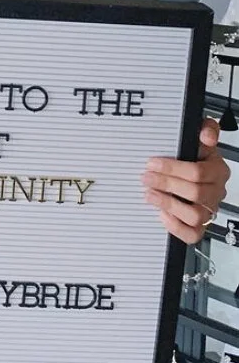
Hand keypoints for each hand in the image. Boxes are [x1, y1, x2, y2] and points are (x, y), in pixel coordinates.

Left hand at [142, 117, 230, 243]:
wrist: (189, 174)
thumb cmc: (192, 156)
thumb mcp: (197, 138)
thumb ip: (205, 128)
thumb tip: (206, 134)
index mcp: (217, 170)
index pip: (198, 172)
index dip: (171, 168)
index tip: (151, 163)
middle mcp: (215, 192)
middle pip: (194, 193)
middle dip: (166, 184)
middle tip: (146, 178)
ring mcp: (208, 210)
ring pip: (195, 216)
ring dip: (168, 204)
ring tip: (150, 195)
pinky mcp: (199, 225)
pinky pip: (193, 234)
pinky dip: (175, 226)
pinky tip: (162, 214)